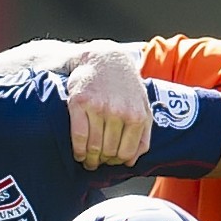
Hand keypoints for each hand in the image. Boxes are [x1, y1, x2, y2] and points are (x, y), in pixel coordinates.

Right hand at [66, 42, 151, 169]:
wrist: (104, 59)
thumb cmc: (125, 86)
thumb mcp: (142, 106)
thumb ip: (142, 134)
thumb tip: (131, 161)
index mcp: (137, 115)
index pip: (126, 153)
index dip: (117, 161)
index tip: (110, 161)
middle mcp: (118, 112)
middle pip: (108, 152)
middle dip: (102, 161)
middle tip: (97, 162)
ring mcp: (98, 107)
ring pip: (93, 147)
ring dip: (89, 159)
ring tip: (87, 160)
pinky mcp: (79, 103)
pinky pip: (78, 136)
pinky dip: (78, 150)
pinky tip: (79, 153)